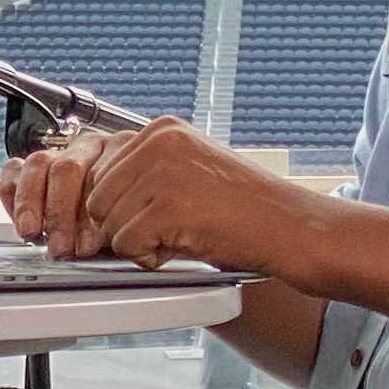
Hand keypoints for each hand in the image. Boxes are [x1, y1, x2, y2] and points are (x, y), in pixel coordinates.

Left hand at [6, 120, 323, 276]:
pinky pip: (127, 244)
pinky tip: (184, 247)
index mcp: (161, 130)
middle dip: (119, 226)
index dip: (111, 206)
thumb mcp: (191, 173)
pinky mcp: (169, 205)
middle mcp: (158, 141)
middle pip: (96, 197)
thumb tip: (93, 202)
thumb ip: (147, 176)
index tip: (131, 223)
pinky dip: (150, 258)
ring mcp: (163, 170)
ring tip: (180, 238)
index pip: (99, 169)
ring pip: (108, 223)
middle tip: (162, 236)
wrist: (294, 227)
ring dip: (136, 243)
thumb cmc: (247, 210)